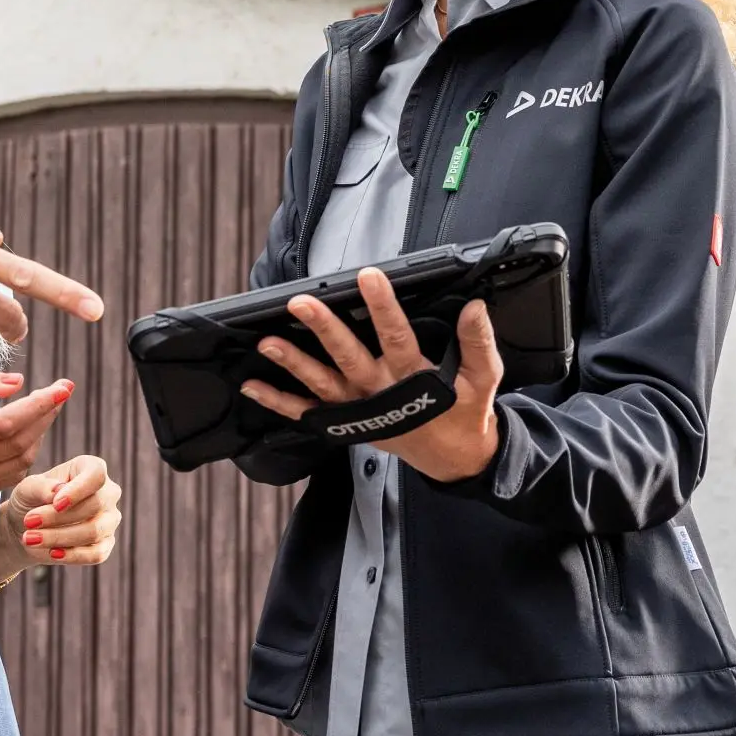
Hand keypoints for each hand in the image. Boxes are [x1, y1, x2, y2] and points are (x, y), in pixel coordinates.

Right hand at [0, 367, 71, 499]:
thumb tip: (19, 383)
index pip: (6, 422)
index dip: (40, 405)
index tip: (65, 386)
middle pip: (17, 443)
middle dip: (46, 416)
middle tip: (60, 393)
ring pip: (19, 462)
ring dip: (40, 435)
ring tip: (45, 409)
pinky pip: (9, 475)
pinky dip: (25, 454)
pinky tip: (26, 432)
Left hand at [0, 453, 121, 586]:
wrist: (26, 529)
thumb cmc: (30, 500)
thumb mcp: (27, 489)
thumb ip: (41, 487)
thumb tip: (57, 492)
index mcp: (90, 468)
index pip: (96, 475)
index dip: (78, 490)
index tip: (55, 504)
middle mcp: (107, 492)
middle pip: (94, 504)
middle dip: (58, 517)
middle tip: (28, 522)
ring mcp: (109, 520)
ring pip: (94, 531)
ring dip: (59, 536)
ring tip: (30, 538)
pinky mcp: (105, 544)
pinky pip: (97, 553)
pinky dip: (73, 555)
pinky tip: (52, 553)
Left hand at [239, 265, 503, 483]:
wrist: (452, 458)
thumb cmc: (464, 412)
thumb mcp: (482, 378)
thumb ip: (478, 342)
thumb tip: (474, 306)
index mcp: (414, 379)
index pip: (397, 336)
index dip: (382, 307)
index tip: (369, 277)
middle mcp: (380, 393)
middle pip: (348, 358)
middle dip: (324, 329)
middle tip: (301, 304)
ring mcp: (358, 409)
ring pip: (321, 384)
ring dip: (293, 363)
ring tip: (268, 342)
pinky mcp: (345, 422)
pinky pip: (307, 413)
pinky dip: (278, 401)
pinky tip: (252, 386)